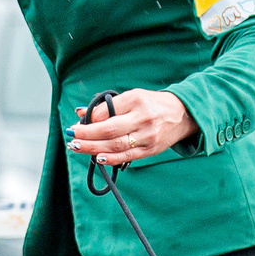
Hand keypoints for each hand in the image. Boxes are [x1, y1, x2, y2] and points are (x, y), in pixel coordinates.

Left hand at [71, 89, 196, 164]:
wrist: (182, 114)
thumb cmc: (151, 104)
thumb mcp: (132, 97)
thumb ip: (108, 106)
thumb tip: (81, 114)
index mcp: (136, 101)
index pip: (108, 112)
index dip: (89, 120)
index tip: (76, 125)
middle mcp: (143, 119)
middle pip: (110, 130)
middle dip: (87, 135)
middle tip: (72, 137)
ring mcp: (147, 137)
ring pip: (116, 145)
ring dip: (94, 148)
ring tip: (77, 147)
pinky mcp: (150, 150)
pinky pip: (127, 157)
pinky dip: (111, 158)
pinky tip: (97, 158)